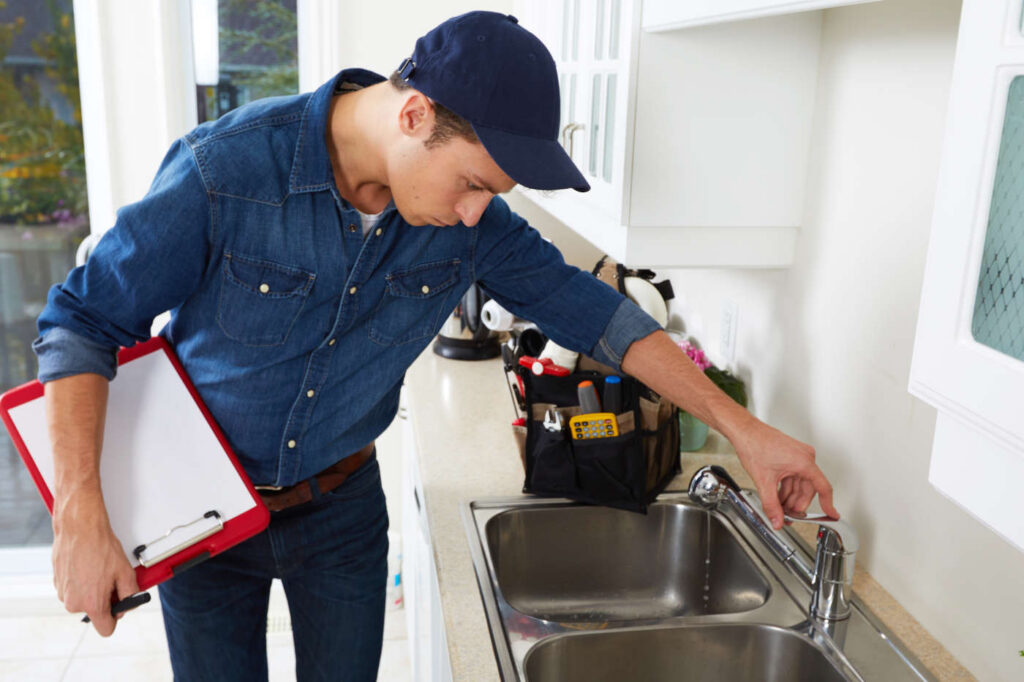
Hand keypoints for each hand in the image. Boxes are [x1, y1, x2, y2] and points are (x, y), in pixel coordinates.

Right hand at [52, 490, 137, 635]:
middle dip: (105, 598)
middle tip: (111, 578)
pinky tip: (87, 565)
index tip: (119, 606)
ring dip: (92, 588)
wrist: (80, 528)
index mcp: (92, 604)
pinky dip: (82, 581)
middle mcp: (74, 603)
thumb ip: (130, 594)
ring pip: (84, 599)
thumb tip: (128, 605)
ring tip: (98, 568)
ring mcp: (63, 593)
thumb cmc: (101, 547)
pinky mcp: (57, 583)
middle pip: (95, 611)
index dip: (116, 618)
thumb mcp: (126, 572)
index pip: (106, 629)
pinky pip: (74, 589)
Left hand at [730, 418, 838, 529]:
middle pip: (808, 488)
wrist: (744, 431)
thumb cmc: (754, 445)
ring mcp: (798, 455)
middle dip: (797, 504)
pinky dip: (786, 487)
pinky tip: (777, 496)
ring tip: (779, 508)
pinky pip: (793, 476)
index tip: (832, 514)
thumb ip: (771, 504)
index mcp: (804, 462)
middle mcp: (804, 457)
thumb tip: (777, 520)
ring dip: (790, 497)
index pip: (823, 487)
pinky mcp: (790, 455)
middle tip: (788, 516)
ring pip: (799, 483)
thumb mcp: (763, 481)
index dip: (828, 504)